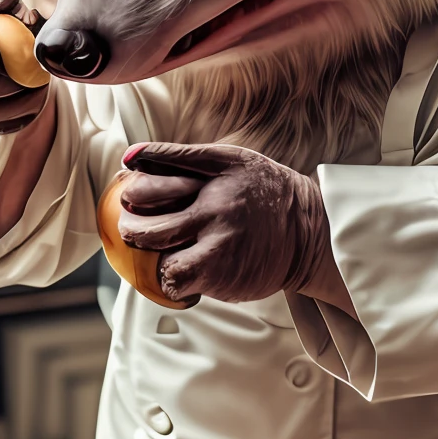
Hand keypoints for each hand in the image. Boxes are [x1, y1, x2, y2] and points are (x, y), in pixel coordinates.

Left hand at [116, 143, 349, 308]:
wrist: (309, 231)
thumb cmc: (263, 192)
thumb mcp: (229, 160)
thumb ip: (180, 156)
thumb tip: (128, 157)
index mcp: (210, 177)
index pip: (151, 182)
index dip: (133, 193)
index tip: (132, 199)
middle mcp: (212, 208)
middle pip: (147, 226)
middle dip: (131, 231)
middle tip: (134, 231)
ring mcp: (217, 243)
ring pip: (158, 258)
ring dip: (152, 259)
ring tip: (163, 253)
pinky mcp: (221, 272)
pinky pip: (177, 282)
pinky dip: (173, 281)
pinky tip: (185, 272)